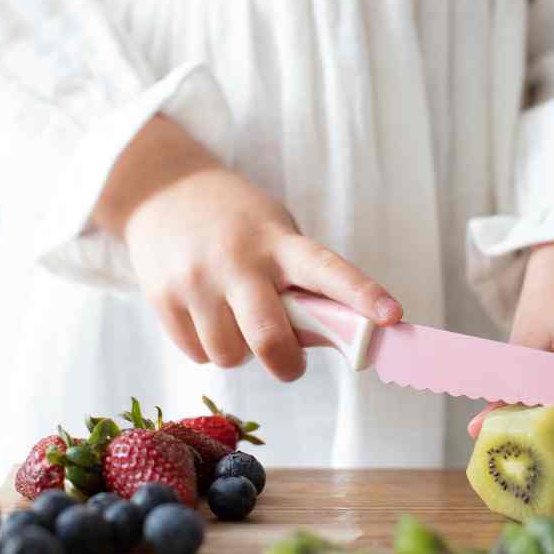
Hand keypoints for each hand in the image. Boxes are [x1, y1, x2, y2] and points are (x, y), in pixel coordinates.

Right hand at [93, 115, 402, 379]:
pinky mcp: (161, 297)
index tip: (392, 316)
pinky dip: (209, 348)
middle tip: (290, 363)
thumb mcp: (276, 235)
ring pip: (230, 355)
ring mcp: (196, 280)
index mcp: (278, 242)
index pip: (327, 271)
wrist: (161, 189)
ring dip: (242, 353)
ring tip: (237, 320)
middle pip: (269, 337)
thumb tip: (333, 340)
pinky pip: (197, 354)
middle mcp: (238, 260)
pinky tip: (207, 316)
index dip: (362, 295)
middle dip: (286, 363)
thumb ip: (301, 283)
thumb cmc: (238, 224)